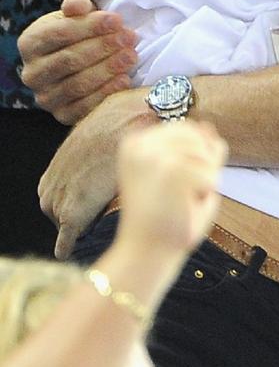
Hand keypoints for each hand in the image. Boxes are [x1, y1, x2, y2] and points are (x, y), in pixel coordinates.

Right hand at [19, 0, 138, 125]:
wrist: (82, 58)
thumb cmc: (81, 31)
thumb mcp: (78, 12)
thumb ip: (77, 4)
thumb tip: (77, 6)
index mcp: (30, 43)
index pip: (60, 33)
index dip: (90, 26)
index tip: (117, 20)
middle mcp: (32, 73)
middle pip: (69, 60)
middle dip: (103, 47)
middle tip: (130, 38)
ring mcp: (45, 97)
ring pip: (77, 85)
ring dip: (108, 69)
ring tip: (131, 56)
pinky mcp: (62, 115)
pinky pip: (84, 107)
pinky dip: (106, 93)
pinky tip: (125, 79)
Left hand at [38, 88, 149, 258]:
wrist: (137, 124)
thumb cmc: (126, 115)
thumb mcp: (107, 115)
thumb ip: (100, 132)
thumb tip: (112, 128)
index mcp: (59, 160)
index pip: (58, 185)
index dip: (74, 191)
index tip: (88, 194)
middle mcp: (54, 180)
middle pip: (56, 205)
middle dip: (72, 208)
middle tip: (94, 211)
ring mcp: (61, 198)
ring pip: (61, 221)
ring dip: (73, 226)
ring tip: (91, 228)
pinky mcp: (73, 214)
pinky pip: (65, 238)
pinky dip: (66, 245)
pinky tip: (67, 250)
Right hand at [116, 121, 226, 259]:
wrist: (144, 256)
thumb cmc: (164, 218)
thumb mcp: (179, 175)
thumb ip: (196, 149)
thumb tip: (207, 125)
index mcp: (136, 141)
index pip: (189, 129)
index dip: (195, 158)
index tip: (170, 185)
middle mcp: (140, 142)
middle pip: (201, 137)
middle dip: (202, 167)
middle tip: (178, 197)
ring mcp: (154, 154)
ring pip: (208, 155)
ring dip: (205, 183)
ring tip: (179, 203)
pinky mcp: (171, 170)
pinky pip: (211, 176)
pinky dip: (206, 197)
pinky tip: (184, 209)